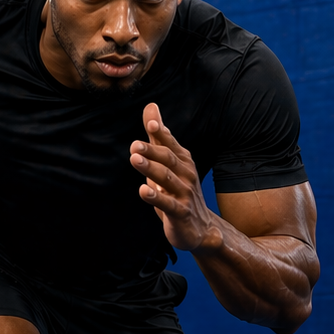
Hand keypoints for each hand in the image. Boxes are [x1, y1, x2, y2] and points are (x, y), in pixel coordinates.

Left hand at [130, 103, 219, 251]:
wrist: (199, 227)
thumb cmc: (179, 190)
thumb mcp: (168, 162)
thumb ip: (158, 136)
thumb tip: (151, 106)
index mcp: (182, 160)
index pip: (170, 143)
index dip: (161, 133)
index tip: (150, 123)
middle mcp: (186, 174)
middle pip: (168, 159)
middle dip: (152, 151)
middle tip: (134, 145)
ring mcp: (184, 193)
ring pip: (167, 179)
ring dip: (151, 169)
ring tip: (134, 160)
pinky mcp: (180, 212)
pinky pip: (167, 204)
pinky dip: (155, 197)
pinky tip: (143, 190)